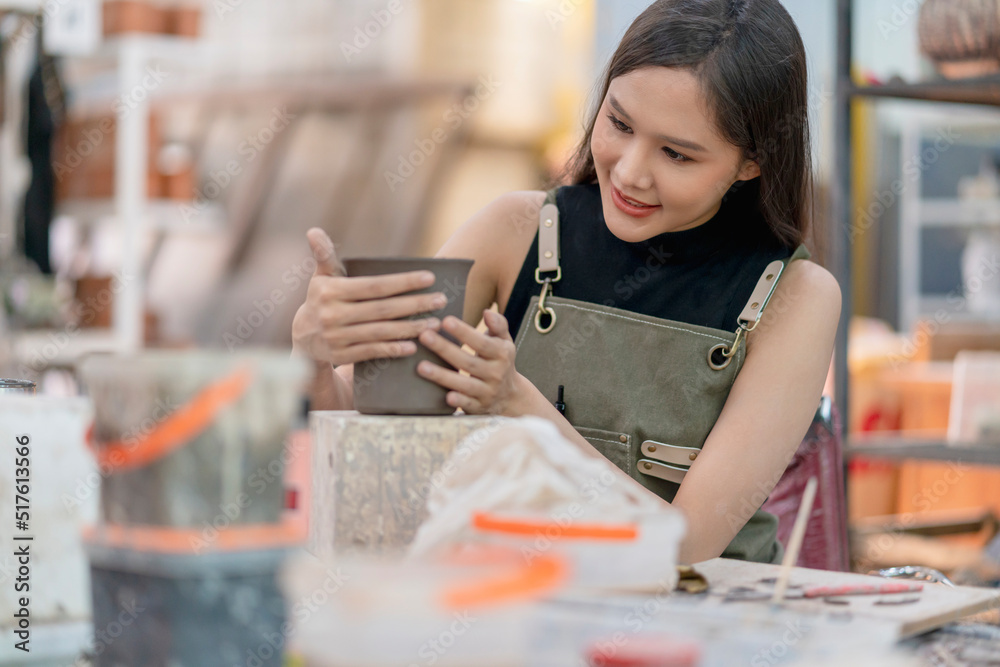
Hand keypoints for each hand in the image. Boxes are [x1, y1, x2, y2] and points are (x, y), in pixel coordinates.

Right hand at [291, 228, 443, 365]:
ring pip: (381, 332)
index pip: (374, 286)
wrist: (303, 338)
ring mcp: (336, 337)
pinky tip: (414, 346)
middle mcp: (332, 314)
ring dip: (410, 328)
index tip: (430, 277)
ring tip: (434, 323)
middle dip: (415, 305)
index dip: (403, 282)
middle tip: (441, 300)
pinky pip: (372, 351)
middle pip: (382, 309)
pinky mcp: (341, 356)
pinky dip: (393, 349)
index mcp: (330, 291)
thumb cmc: (321, 300)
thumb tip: (313, 231)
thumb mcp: (321, 277)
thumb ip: (324, 255)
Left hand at [416, 309, 521, 414]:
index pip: (482, 342)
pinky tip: (445, 396)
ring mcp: (487, 392)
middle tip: (424, 336)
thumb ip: (498, 325)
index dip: (464, 332)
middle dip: (445, 349)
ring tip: (421, 367)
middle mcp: (495, 373)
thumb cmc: (500, 362)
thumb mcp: (504, 342)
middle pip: (468, 361)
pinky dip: (459, 401)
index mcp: (501, 354)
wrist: (510, 397)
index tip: (445, 321)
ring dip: (442, 376)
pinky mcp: (479, 408)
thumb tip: (487, 312)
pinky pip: (468, 405)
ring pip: (464, 384)